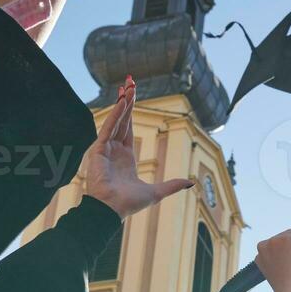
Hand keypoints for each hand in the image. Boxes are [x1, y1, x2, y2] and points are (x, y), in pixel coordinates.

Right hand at [82, 78, 194, 220]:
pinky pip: (109, 127)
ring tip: (128, 85)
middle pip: (122, 119)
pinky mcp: (99, 150)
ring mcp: (105, 149)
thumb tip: (191, 183)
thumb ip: (173, 185)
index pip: (128, 128)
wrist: (111, 210)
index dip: (130, 111)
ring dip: (122, 102)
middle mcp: (114, 150)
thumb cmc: (129, 204)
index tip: (132, 94)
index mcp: (125, 157)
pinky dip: (116, 114)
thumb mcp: (156, 192)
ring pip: (116, 120)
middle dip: (126, 100)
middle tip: (130, 81)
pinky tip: (122, 101)